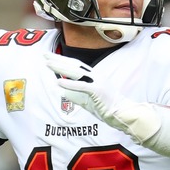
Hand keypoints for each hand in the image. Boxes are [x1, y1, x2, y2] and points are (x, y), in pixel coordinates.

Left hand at [44, 53, 159, 141]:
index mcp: (94, 76)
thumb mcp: (88, 101)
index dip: (62, 61)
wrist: (124, 113)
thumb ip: (76, 95)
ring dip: (61, 68)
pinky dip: (70, 84)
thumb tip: (61, 91)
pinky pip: (82, 86)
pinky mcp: (99, 91)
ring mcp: (98, 82)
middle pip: (74, 65)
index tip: (50, 58)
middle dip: (58, 59)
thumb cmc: (108, 108)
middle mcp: (95, 76)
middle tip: (45, 55)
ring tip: (48, 65)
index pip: (75, 66)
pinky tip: (59, 82)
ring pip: (76, 72)